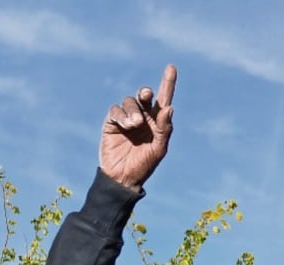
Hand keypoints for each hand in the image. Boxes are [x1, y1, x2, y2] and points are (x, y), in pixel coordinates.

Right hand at [99, 64, 176, 189]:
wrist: (123, 177)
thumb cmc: (144, 164)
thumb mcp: (158, 148)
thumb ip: (164, 129)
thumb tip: (169, 108)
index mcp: (157, 121)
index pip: (164, 99)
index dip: (168, 83)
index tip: (171, 67)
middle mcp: (143, 116)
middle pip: (144, 96)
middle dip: (145, 93)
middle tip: (146, 95)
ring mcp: (127, 118)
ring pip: (129, 101)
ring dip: (133, 110)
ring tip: (135, 124)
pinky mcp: (112, 122)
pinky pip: (116, 110)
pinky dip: (121, 115)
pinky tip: (126, 125)